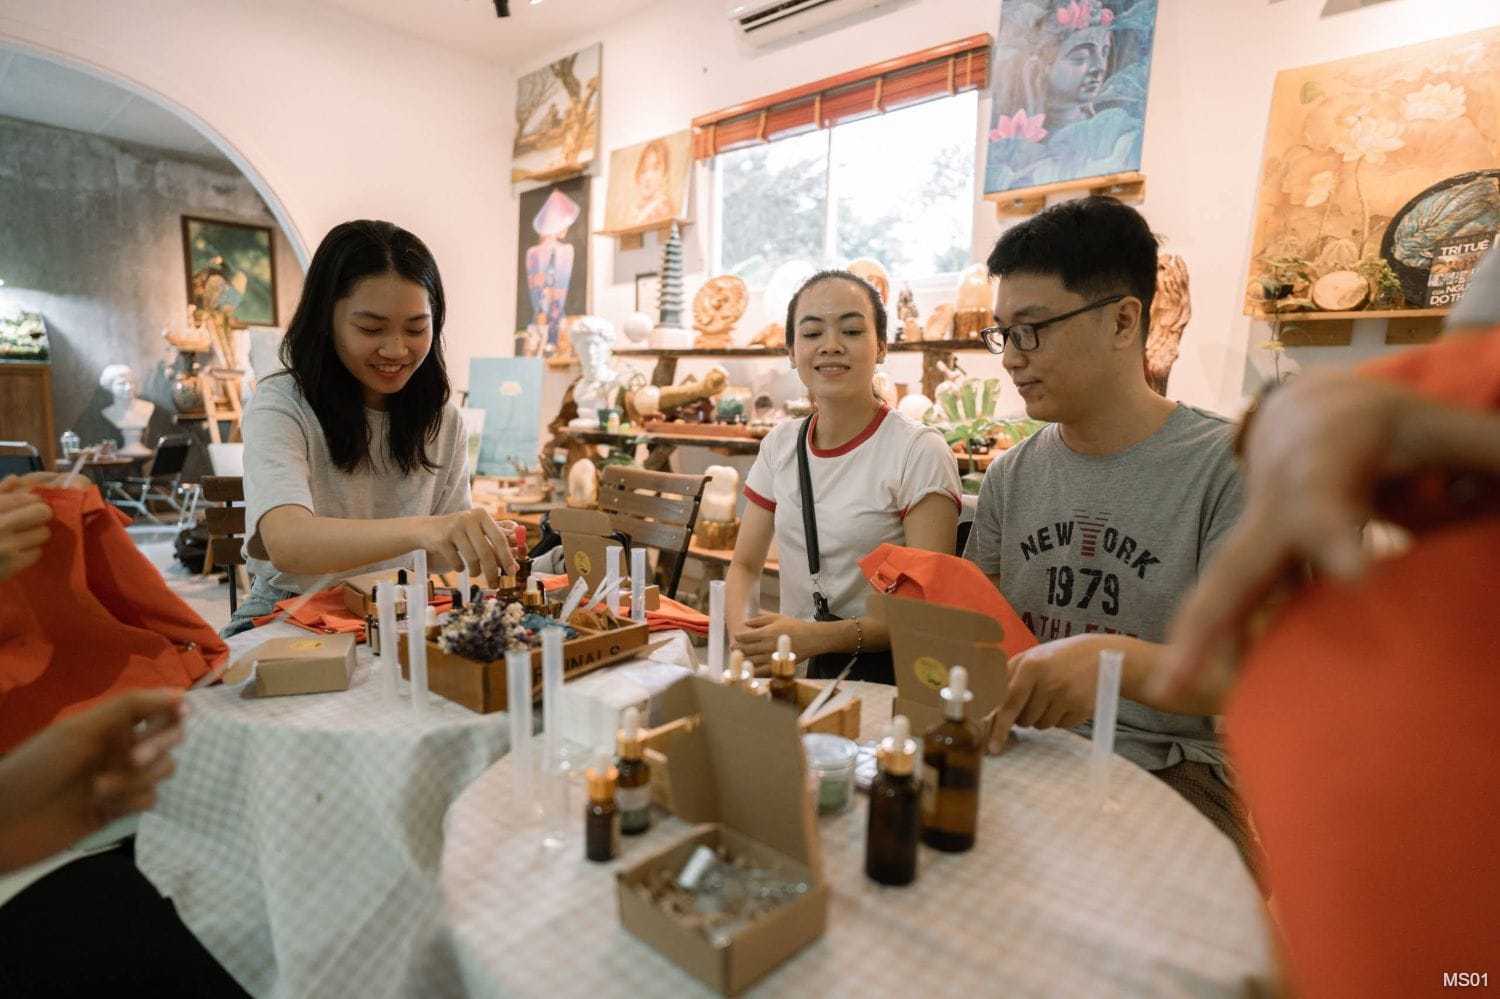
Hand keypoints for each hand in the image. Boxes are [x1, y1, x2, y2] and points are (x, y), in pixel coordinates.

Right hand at [0, 477, 56, 581]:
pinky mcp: (11, 566)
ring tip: (22, 537)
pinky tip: (17, 552)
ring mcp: (6, 546)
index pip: (28, 497)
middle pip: (42, 512)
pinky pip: (37, 553)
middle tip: (33, 521)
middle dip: (41, 516)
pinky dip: (30, 553)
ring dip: (36, 535)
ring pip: (43, 533)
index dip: (35, 501)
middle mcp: (0, 525)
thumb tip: (15, 478)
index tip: (32, 506)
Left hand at [0, 689, 186, 873]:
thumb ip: (130, 708)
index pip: (157, 707)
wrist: (2, 821)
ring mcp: (121, 778)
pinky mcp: (119, 809)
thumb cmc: (35, 768)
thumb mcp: (80, 731)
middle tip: (134, 758)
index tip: (182, 713)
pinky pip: (149, 798)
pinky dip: (132, 801)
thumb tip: (180, 692)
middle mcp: (119, 747)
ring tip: (99, 789)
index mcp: (109, 723)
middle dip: (157, 747)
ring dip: (136, 779)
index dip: (174, 707)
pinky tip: (104, 807)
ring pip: (162, 770)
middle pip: (168, 738)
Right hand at [420, 508, 516, 587]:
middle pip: (486, 551)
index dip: (507, 557)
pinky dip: (460, 568)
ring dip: (475, 571)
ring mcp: (454, 528)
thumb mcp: (476, 531)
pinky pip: (457, 562)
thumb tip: (514, 565)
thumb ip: (494, 543)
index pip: (499, 538)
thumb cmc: (458, 533)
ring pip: (472, 559)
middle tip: (495, 583)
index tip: (512, 572)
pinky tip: (459, 566)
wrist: (426, 529)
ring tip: (474, 572)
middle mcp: (469, 518)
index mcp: (481, 515)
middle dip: (492, 571)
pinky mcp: (441, 539)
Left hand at [733, 613, 825, 670]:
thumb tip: (745, 623)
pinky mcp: (777, 666)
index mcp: (766, 633)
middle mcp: (766, 646)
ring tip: (738, 657)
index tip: (737, 636)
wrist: (811, 639)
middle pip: (745, 650)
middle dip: (736, 648)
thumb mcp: (777, 617)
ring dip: (742, 660)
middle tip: (733, 648)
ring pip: (750, 661)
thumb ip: (759, 619)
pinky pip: (761, 671)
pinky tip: (749, 668)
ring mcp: (771, 658)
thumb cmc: (794, 626)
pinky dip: (753, 670)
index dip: (738, 637)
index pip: (744, 637)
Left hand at [987, 634, 1104, 752]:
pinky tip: (1066, 700)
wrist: (1102, 655)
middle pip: (1024, 719)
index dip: (999, 726)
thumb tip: (988, 707)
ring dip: (1040, 717)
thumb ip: (1007, 677)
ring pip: (1040, 725)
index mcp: (1032, 666)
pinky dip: (1058, 718)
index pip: (1010, 703)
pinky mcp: (1081, 709)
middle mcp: (1049, 682)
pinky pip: (1059, 726)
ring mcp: (1067, 697)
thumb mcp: (1032, 656)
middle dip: (1023, 715)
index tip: (991, 746)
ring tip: (1052, 695)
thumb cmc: (1058, 657)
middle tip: (1035, 696)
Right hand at [1154, 371, 1414, 703]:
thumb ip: (1486, 454)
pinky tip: (1192, 693)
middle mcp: (1276, 512)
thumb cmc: (1382, 425)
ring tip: (1171, 692)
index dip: (1339, 541)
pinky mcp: (1259, 571)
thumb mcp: (1439, 427)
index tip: (1357, 576)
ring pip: (1222, 595)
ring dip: (1196, 643)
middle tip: (1183, 671)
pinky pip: (1231, 611)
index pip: (1328, 510)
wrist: (1306, 416)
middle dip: (1213, 615)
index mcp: (1322, 473)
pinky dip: (1211, 650)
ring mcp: (1259, 544)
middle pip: (1238, 567)